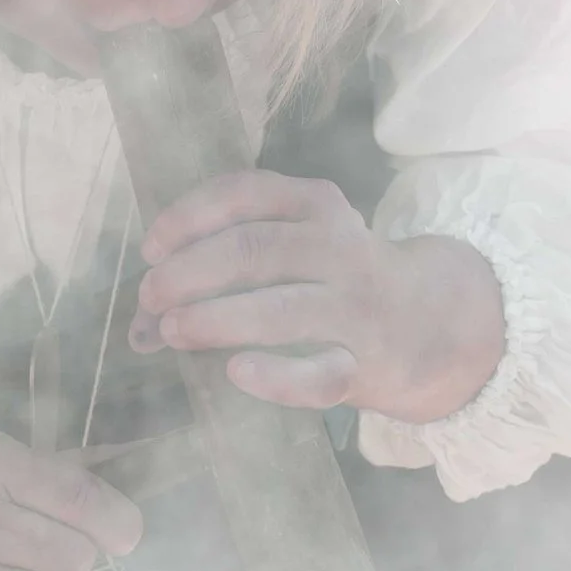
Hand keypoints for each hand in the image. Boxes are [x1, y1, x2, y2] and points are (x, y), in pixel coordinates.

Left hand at [131, 170, 504, 420]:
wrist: (431, 324)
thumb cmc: (338, 280)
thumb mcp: (297, 248)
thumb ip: (223, 266)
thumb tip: (139, 321)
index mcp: (316, 205)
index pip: (244, 194)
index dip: (188, 219)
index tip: (150, 250)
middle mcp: (339, 248)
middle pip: (252, 252)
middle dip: (188, 274)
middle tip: (151, 298)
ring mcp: (355, 308)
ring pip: (280, 309)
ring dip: (214, 320)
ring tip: (170, 333)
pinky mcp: (363, 366)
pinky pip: (317, 376)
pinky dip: (274, 376)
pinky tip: (236, 373)